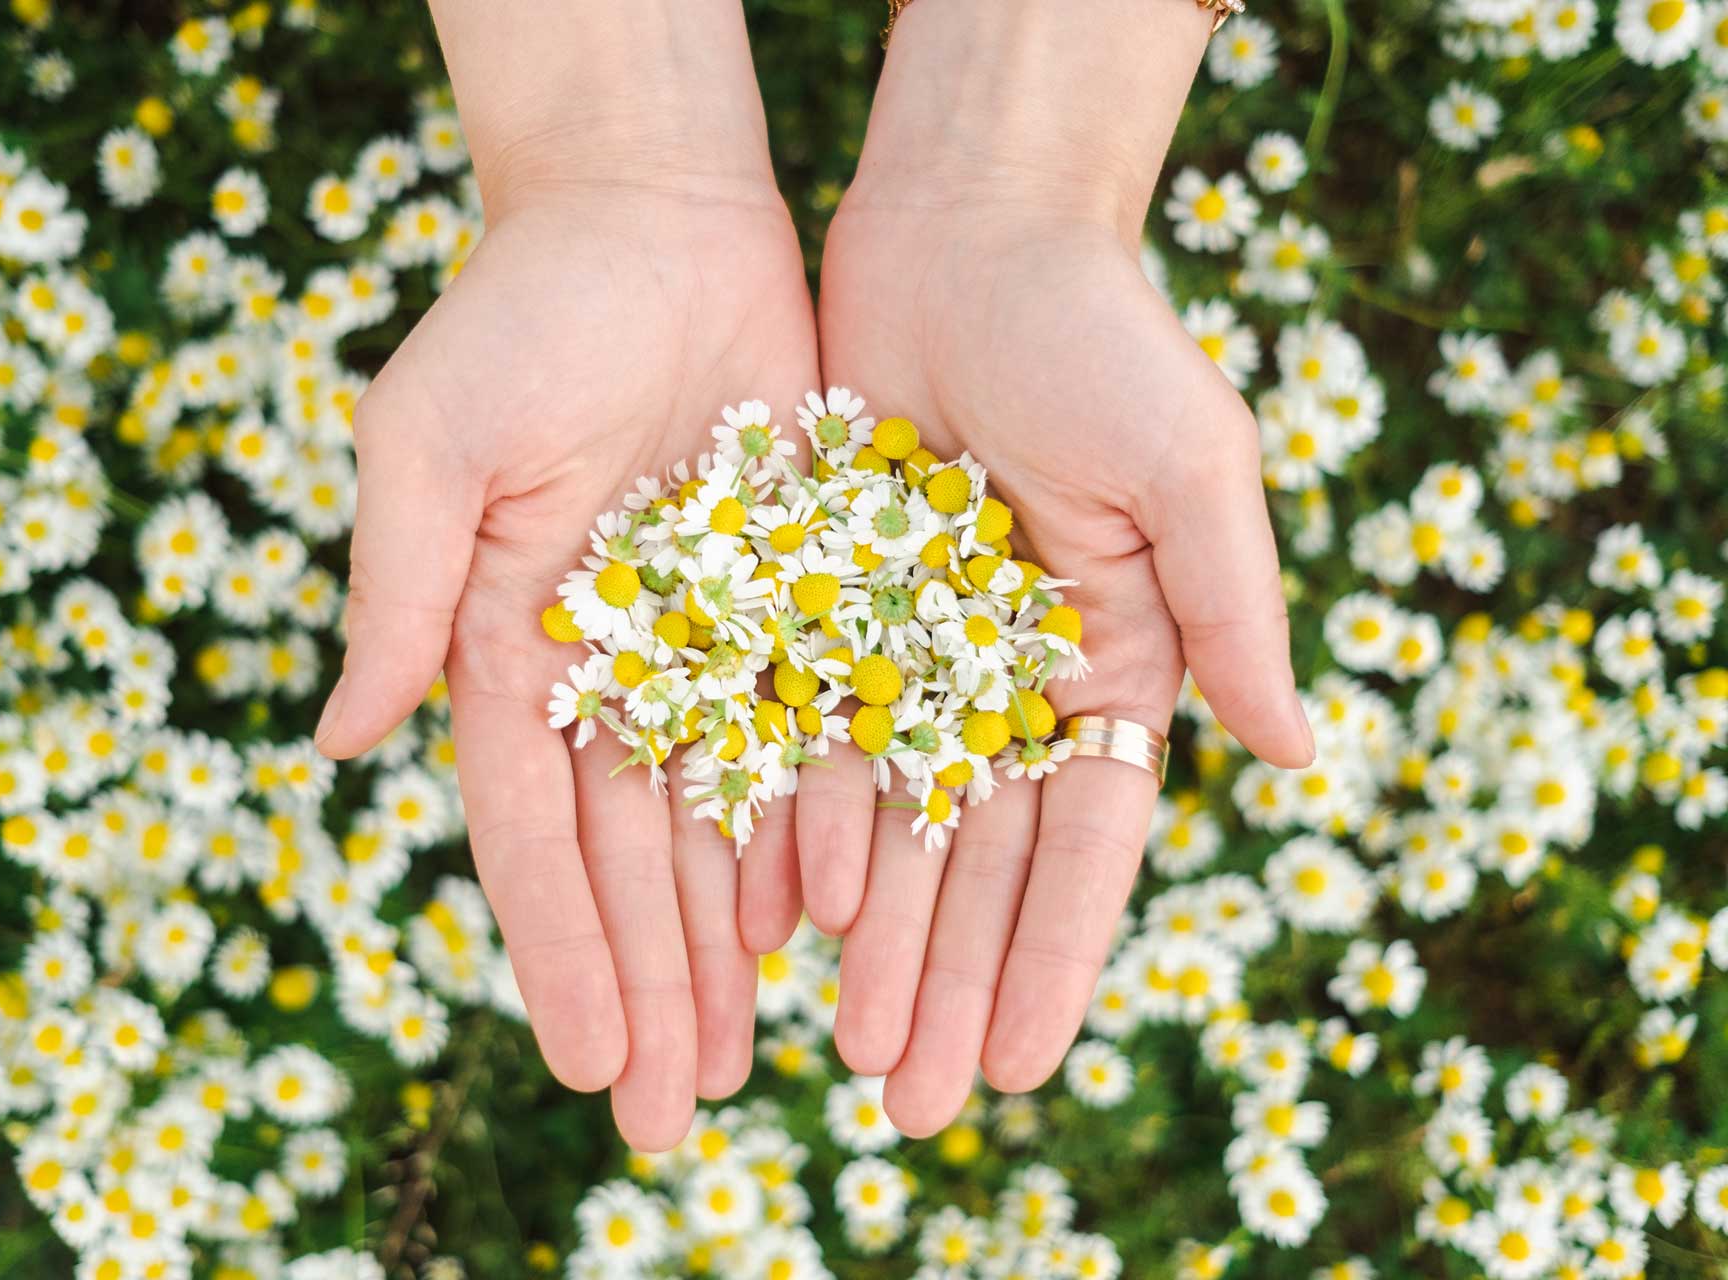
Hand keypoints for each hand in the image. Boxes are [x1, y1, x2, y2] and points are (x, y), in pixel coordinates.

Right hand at [315, 4, 816, 1150]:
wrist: (656, 219)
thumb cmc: (524, 315)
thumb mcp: (436, 444)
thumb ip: (401, 593)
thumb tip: (336, 744)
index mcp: (510, 649)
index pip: (530, 831)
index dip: (559, 946)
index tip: (582, 1057)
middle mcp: (607, 670)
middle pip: (631, 859)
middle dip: (649, 985)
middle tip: (671, 1115)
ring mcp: (704, 646)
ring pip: (720, 827)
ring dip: (729, 949)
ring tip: (748, 1067)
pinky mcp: (794, 604)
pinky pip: (809, 743)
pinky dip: (815, 839)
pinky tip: (829, 934)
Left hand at [800, 0, 1313, 1135]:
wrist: (967, 231)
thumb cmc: (1101, 336)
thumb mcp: (1188, 472)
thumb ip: (1234, 614)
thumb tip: (1298, 757)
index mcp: (1111, 662)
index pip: (1083, 841)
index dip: (1055, 953)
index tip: (1027, 1060)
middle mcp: (1010, 677)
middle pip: (976, 861)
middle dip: (951, 979)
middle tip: (915, 1102)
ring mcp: (911, 653)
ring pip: (885, 824)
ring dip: (870, 938)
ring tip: (846, 1049)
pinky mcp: (822, 611)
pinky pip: (801, 740)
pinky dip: (793, 830)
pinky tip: (774, 921)